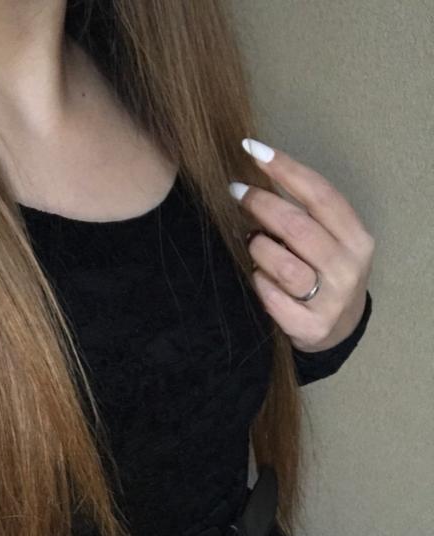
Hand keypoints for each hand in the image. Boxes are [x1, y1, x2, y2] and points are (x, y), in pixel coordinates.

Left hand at [229, 138, 374, 352]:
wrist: (337, 328)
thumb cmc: (325, 272)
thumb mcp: (330, 240)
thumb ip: (306, 213)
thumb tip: (258, 174)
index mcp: (356, 238)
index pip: (320, 195)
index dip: (285, 169)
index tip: (252, 149)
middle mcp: (348, 268)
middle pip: (298, 227)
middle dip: (261, 204)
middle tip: (237, 193)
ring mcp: (331, 301)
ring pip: (283, 266)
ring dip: (258, 248)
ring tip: (252, 242)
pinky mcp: (310, 327)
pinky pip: (272, 298)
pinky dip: (258, 283)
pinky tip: (257, 276)